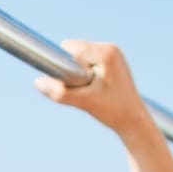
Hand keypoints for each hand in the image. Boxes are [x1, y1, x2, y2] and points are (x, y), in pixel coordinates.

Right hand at [35, 39, 155, 137]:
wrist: (135, 123)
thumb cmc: (114, 111)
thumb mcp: (84, 102)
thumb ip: (60, 92)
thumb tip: (37, 82)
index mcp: (107, 52)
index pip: (71, 48)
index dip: (64, 65)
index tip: (70, 82)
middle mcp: (111, 49)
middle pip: (75, 52)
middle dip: (72, 71)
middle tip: (86, 90)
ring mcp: (113, 56)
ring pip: (80, 60)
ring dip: (78, 76)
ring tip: (93, 92)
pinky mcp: (112, 65)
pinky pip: (88, 65)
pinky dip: (85, 78)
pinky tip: (96, 92)